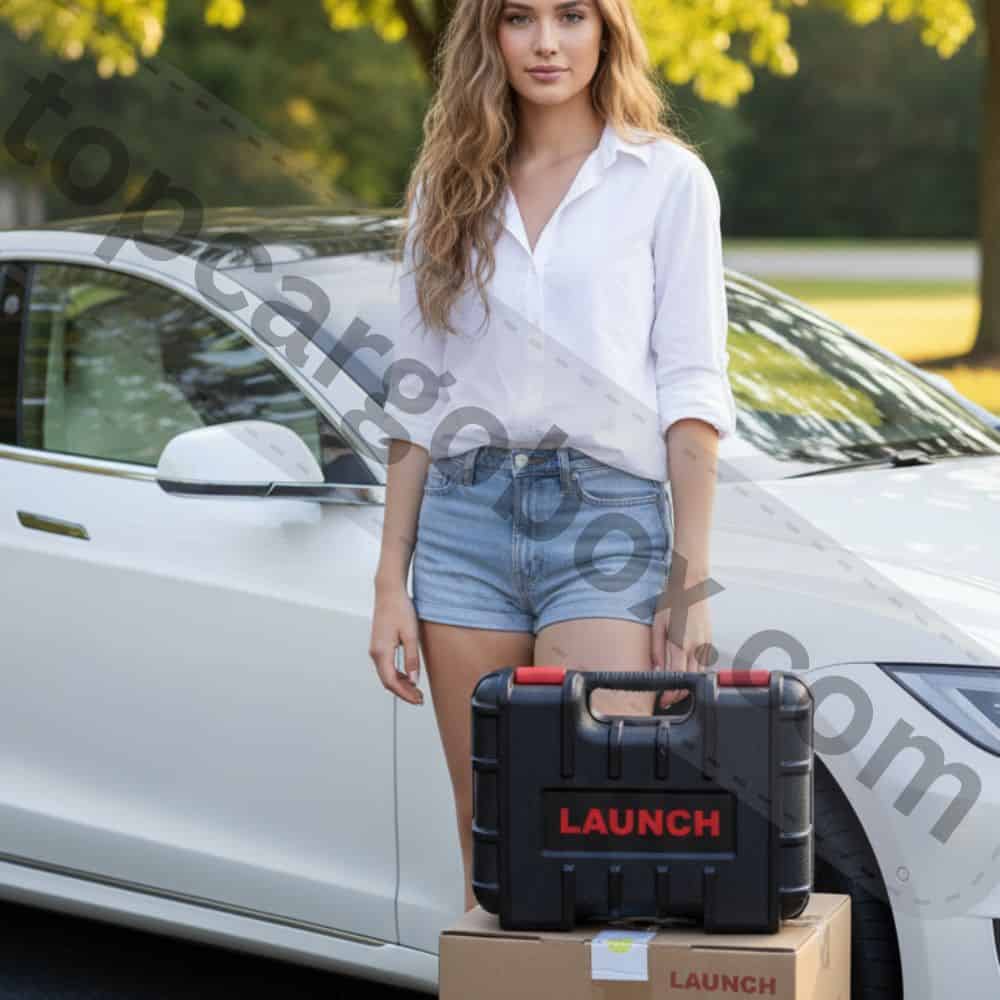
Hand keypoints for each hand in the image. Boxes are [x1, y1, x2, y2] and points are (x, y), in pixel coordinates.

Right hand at [369, 583, 423, 704]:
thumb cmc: (400, 609)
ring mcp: (375, 649)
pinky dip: (397, 674)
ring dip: (401, 684)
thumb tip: (414, 680)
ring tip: (416, 690)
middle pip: (387, 681)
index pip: (391, 681)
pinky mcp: (379, 645)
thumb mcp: (411, 635)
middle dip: (403, 692)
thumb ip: (412, 658)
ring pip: (386, 674)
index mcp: (381, 651)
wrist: (389, 592)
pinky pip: (386, 666)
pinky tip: (408, 676)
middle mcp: (375, 652)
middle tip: (419, 699)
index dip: (405, 694)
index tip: (417, 700)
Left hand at [650, 567, 715, 708]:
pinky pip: (703, 663)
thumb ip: (656, 650)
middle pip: (690, 680)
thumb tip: (656, 669)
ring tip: (674, 686)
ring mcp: (705, 644)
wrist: (692, 586)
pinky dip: (694, 670)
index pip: (677, 677)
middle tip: (666, 698)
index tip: (663, 699)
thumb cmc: (672, 602)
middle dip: (679, 693)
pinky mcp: (709, 641)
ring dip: (688, 683)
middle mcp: (696, 647)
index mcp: (681, 644)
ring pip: (699, 674)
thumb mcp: (657, 625)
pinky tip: (684, 669)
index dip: (670, 693)